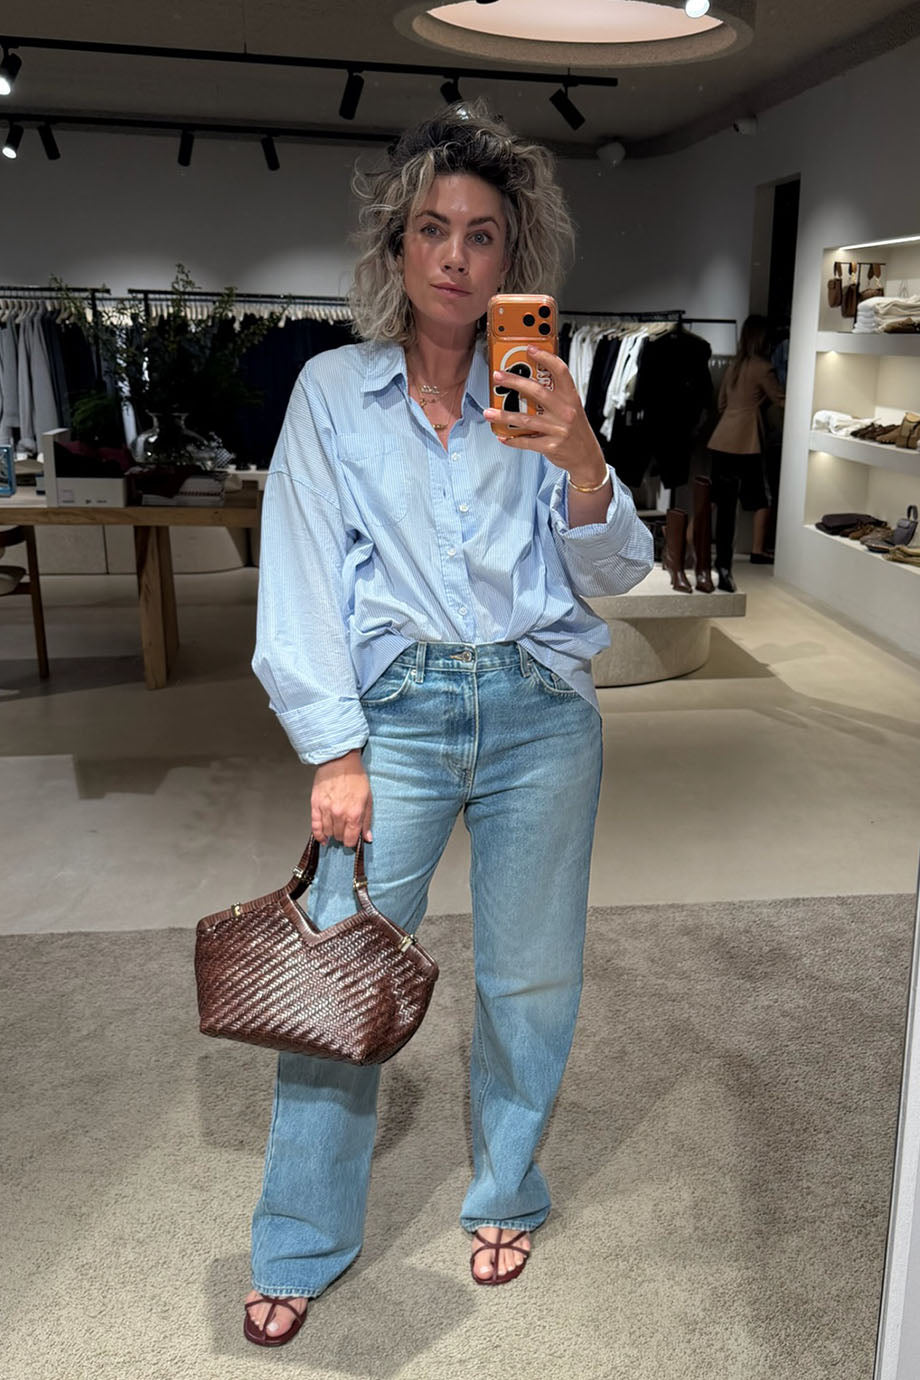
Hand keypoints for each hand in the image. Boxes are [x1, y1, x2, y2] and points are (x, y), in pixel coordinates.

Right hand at [311, 749, 372, 847]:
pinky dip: (318, 835)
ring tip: (336, 829)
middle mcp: (339, 814)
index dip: (352, 842)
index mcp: (354, 814)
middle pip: (339, 836)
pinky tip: (322, 838)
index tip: (352, 839)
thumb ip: (367, 821)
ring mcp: (326, 810)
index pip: (351, 840)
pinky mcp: (315, 805)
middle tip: (345, 830)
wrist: (340, 761)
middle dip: (343, 836)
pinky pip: (315, 826)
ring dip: (332, 833)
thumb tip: (368, 838)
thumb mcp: (368, 799)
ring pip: (328, 832)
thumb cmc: (356, 777)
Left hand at [484, 346, 608, 486]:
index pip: (560, 371)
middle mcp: (565, 411)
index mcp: (571, 397)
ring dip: (504, 415)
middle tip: (498, 377)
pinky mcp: (551, 446)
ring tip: (488, 412)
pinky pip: (527, 442)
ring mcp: (558, 429)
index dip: (546, 358)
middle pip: (537, 391)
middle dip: (514, 382)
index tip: (530, 349)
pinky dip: (512, 440)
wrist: (586, 457)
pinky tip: (502, 436)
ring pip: (526, 419)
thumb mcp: (572, 408)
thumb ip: (555, 396)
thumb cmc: (575, 430)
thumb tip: (528, 382)